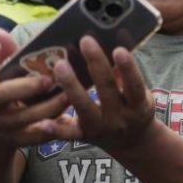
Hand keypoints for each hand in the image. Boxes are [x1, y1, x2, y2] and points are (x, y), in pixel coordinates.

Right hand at [0, 27, 71, 150]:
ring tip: (68, 96)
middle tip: (48, 79)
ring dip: (46, 108)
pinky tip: (66, 121)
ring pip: (22, 119)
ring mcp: (0, 124)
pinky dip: (49, 131)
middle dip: (23, 88)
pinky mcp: (16, 140)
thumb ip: (6, 50)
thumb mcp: (5, 70)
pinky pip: (33, 137)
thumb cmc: (7, 90)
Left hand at [49, 37, 154, 152]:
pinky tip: (43, 121)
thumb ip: (126, 76)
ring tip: (60, 65)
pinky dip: (56, 129)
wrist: (133, 142)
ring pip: (84, 107)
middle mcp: (120, 118)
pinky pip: (69, 134)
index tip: (118, 49)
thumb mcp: (139, 95)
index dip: (127, 68)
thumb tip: (116, 44)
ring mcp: (101, 128)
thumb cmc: (134, 108)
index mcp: (138, 105)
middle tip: (85, 41)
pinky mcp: (84, 137)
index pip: (134, 85)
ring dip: (72, 86)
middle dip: (96, 64)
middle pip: (107, 90)